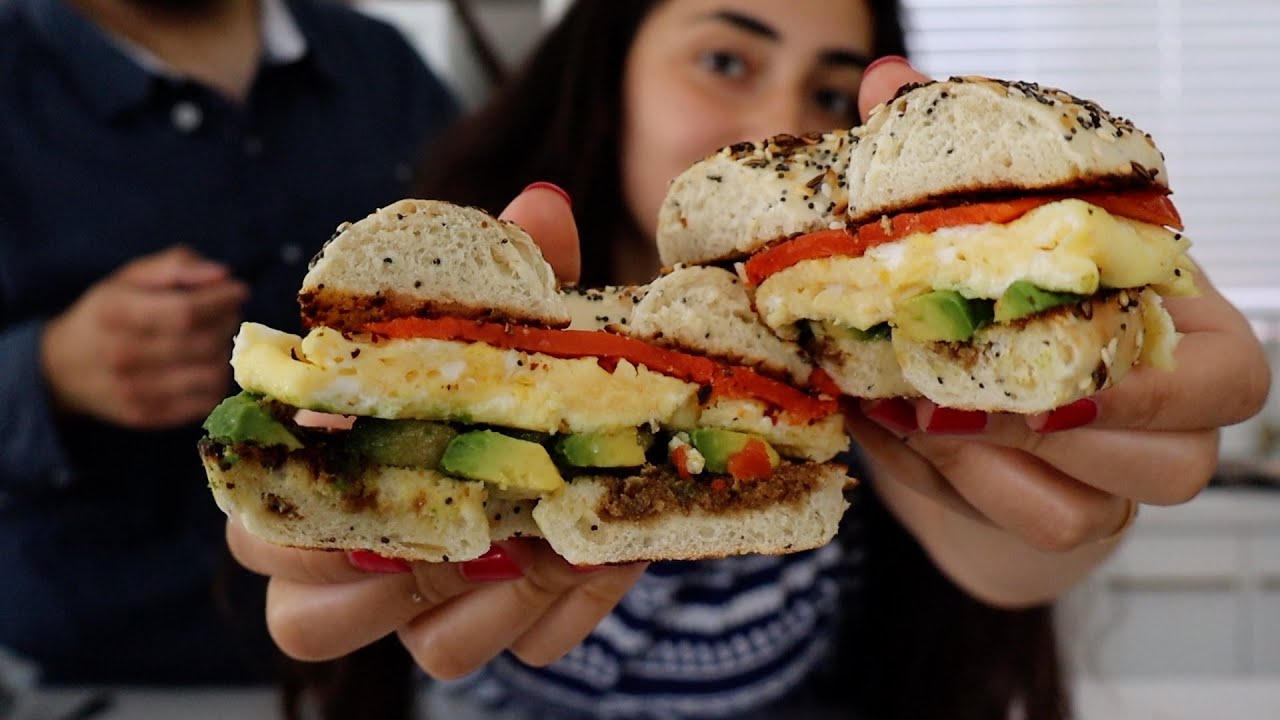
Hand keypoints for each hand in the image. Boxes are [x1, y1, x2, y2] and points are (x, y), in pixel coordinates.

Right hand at [40, 246, 247, 428]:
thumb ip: (178, 266)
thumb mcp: (132, 277)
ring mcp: (133, 391)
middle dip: (228, 323)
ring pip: (211, 374)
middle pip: (204, 342)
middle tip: (228, 313)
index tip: (239, 290)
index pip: (186, 311)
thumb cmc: (108, 312)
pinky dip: (216, 380)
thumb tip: (224, 275)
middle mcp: (121, 355)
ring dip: (225, 353)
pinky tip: (205, 363)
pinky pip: (206, 401)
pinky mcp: (146, 416)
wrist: (62, 368)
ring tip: (217, 338)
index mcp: (115, 312)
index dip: (222, 300)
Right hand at [228, 185, 644, 675]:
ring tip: (545, 541)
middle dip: (370, 585)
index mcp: (338, 472)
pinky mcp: (517, 625)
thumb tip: (540, 205)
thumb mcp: (515, 318)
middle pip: (307, 620)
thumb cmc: (518, 368)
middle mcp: (373, 555)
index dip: (291, 516)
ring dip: (490, 603)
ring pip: (429, 654)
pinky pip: (528, 647)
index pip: (262, 515)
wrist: (603, 426)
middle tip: (451, 529)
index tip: (360, 477)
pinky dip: (569, 607)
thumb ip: (517, 269)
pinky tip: (604, 553)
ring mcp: (444, 603)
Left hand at [846, 59, 1270, 603]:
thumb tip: (889, 82)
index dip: (1138, 382)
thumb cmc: (1017, 293)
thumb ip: (957, 158)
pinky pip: (1028, 529)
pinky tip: (898, 433)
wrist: (989, 391)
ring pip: (1084, 510)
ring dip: (977, 461)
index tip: (1035, 362)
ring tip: (897, 402)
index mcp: (1193, 333)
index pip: (1227, 377)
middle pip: (1163, 459)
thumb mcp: (998, 224)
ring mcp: (1125, 483)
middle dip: (1031, 423)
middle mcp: (1179, 421)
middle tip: (929, 382)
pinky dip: (950, 488)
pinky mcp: (1070, 525)